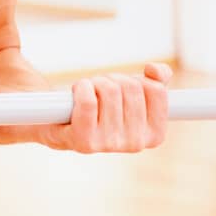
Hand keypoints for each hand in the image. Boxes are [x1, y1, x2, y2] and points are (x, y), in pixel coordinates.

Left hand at [44, 63, 172, 153]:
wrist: (60, 124)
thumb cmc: (102, 108)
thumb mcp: (133, 95)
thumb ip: (156, 80)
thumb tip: (155, 70)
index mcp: (154, 135)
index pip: (156, 90)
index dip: (138, 79)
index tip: (124, 86)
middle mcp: (135, 144)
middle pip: (131, 87)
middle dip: (113, 79)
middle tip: (100, 88)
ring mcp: (110, 145)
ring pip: (110, 91)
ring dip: (95, 82)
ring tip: (88, 91)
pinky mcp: (85, 142)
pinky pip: (88, 101)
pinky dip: (81, 88)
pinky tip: (77, 92)